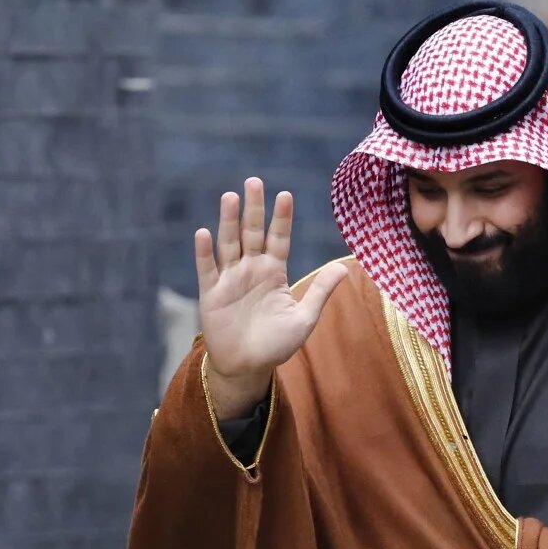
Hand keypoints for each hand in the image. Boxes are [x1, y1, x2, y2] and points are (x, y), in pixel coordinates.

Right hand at [193, 177, 347, 400]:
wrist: (247, 367)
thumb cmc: (276, 344)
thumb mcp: (304, 318)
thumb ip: (320, 292)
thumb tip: (344, 267)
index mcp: (274, 272)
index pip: (279, 238)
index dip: (281, 218)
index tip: (285, 195)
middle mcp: (251, 269)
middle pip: (251, 233)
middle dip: (253, 209)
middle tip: (254, 182)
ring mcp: (230, 279)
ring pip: (228, 244)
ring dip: (228, 221)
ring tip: (230, 197)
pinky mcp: (211, 294)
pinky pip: (207, 269)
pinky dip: (204, 253)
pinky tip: (203, 233)